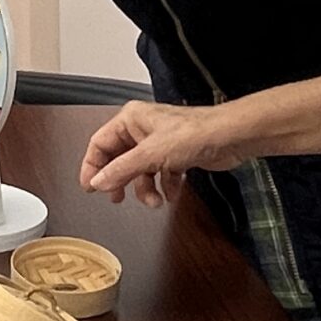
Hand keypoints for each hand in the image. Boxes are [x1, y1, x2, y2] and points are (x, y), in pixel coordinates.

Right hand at [80, 101, 239, 207]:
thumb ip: (120, 170)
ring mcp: (159, 142)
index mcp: (130, 119)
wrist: (231, 137)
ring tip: (154, 201)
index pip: (100, 143)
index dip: (92, 166)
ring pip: (140, 170)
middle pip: (119, 159)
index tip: (90, 188)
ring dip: (146, 189)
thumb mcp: (150, 155)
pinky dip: (164, 186)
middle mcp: (142, 129)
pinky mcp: (176, 154)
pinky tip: (171, 193)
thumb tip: (98, 182)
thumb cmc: (194, 133)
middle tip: (117, 198)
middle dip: (121, 181)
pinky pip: (160, 174)